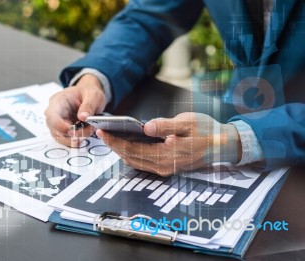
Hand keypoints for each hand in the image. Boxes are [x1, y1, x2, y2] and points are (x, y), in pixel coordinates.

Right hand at [45, 74, 106, 146]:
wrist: (89, 96)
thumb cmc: (88, 92)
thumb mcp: (93, 95)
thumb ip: (89, 105)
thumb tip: (83, 117)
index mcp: (58, 101)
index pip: (52, 116)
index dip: (60, 127)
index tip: (73, 131)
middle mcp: (55, 114)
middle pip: (55, 130)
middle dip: (71, 135)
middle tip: (86, 132)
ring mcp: (59, 123)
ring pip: (60, 137)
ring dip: (75, 139)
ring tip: (89, 131)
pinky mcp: (64, 130)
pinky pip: (67, 139)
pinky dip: (77, 140)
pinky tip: (86, 134)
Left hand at [96, 112, 241, 175]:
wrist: (223, 146)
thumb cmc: (207, 131)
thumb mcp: (188, 123)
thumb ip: (166, 126)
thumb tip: (147, 127)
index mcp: (167, 155)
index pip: (133, 150)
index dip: (115, 141)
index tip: (102, 131)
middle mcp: (163, 166)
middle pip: (130, 157)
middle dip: (113, 145)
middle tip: (100, 132)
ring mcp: (164, 169)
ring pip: (135, 161)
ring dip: (120, 150)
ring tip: (109, 137)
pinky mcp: (166, 167)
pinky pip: (142, 162)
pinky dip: (130, 154)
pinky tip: (125, 143)